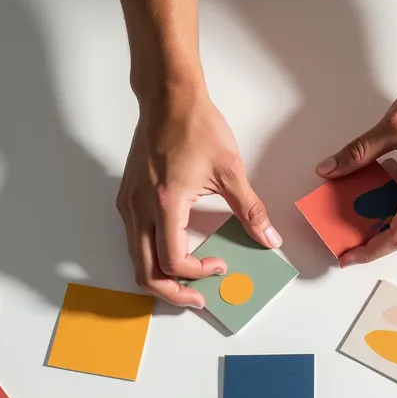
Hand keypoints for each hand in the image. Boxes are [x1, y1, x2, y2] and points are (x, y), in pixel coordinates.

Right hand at [116, 93, 280, 306]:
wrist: (168, 97)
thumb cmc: (196, 126)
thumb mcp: (231, 170)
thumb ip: (250, 210)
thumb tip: (269, 238)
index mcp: (165, 203)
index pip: (173, 261)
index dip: (198, 274)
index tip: (221, 266)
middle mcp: (140, 208)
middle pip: (145, 272)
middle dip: (172, 293)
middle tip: (198, 299)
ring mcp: (129, 205)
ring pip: (136, 260)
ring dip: (160, 278)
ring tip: (188, 282)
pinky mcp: (127, 199)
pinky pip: (135, 241)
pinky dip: (152, 257)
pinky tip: (176, 253)